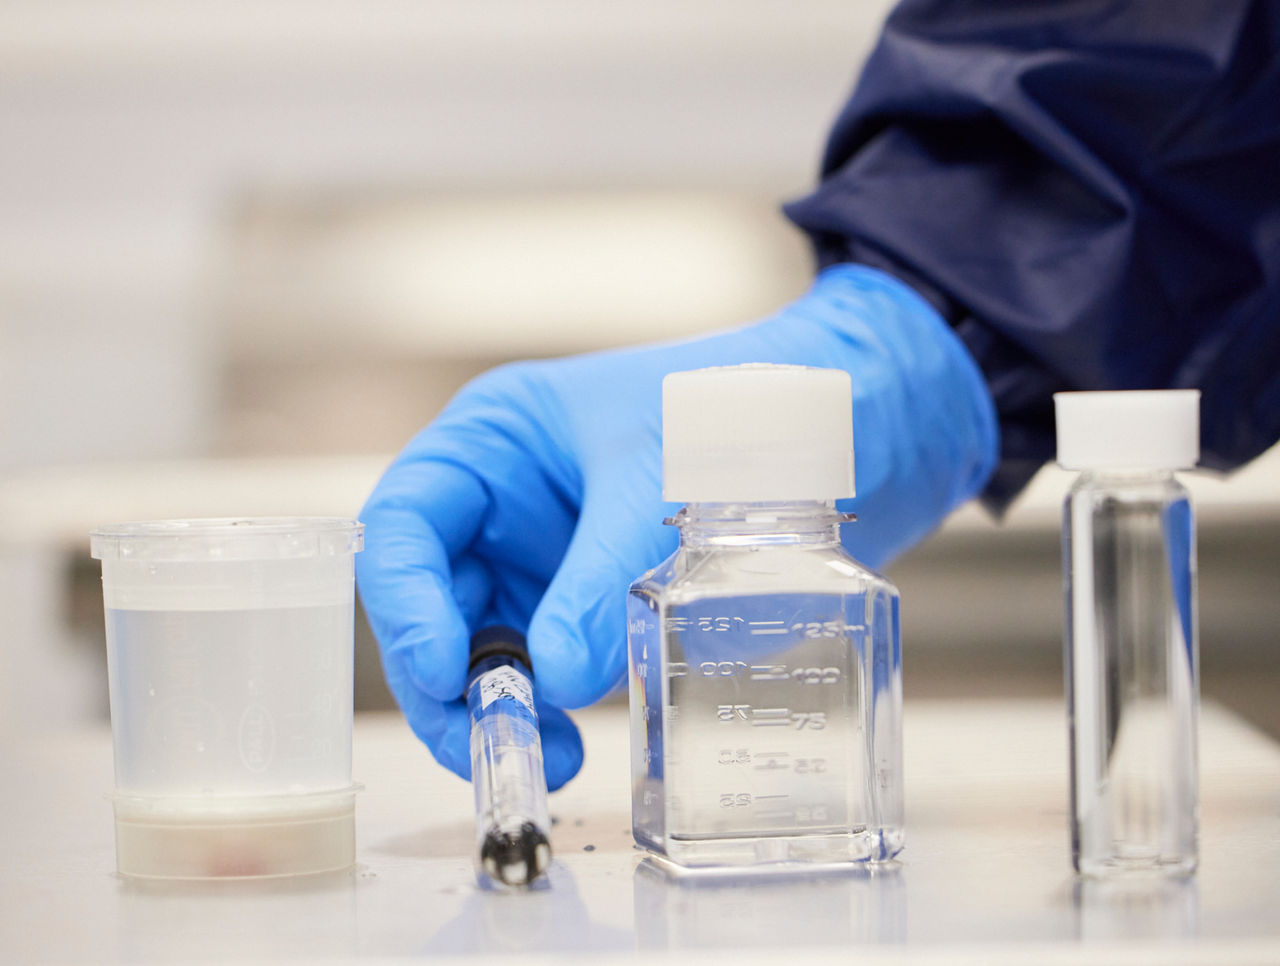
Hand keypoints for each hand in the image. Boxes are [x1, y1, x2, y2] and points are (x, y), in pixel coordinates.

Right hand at [356, 264, 997, 788]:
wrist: (853, 424)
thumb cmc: (747, 410)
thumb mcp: (659, 482)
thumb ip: (601, 579)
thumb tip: (559, 684)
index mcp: (497, 439)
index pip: (405, 522)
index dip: (404, 603)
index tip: (443, 672)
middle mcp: (507, 501)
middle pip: (432, 600)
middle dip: (450, 680)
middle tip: (496, 744)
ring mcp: (548, 554)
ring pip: (486, 643)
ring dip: (501, 706)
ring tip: (554, 755)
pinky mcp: (593, 598)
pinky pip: (550, 660)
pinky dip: (551, 703)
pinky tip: (579, 733)